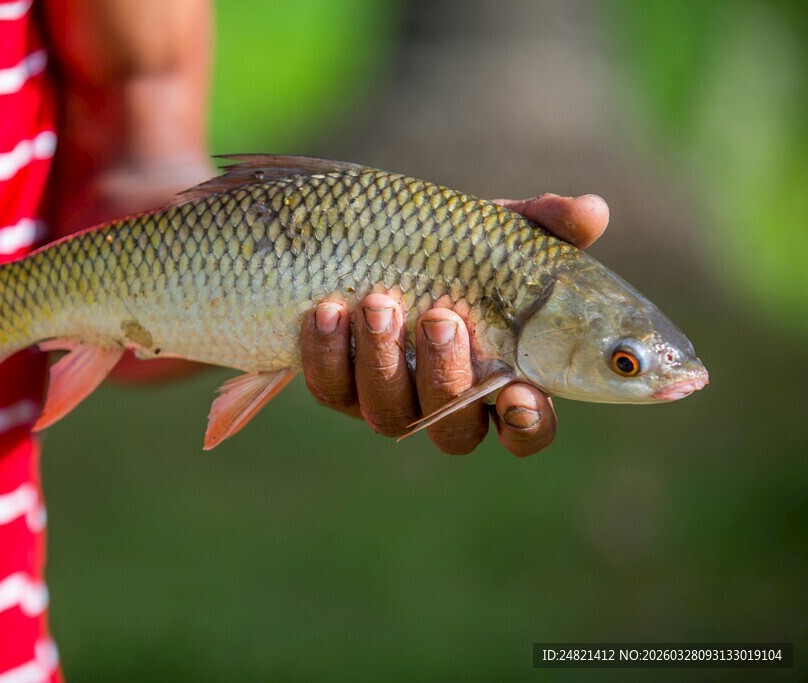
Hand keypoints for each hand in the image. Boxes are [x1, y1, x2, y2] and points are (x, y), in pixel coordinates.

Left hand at [300, 193, 609, 456]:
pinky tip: (327, 310)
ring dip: (385, 361)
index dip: (529, 426)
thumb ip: (548, 224)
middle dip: (447, 377)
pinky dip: (327, 353)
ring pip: (390, 415)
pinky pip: (331, 389)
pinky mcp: (337, 387)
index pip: (527, 430)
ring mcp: (390, 399)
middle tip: (441, 317)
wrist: (364, 239)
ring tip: (379, 301)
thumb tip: (593, 212)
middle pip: (455, 432)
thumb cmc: (451, 246)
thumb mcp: (498, 229)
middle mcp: (447, 403)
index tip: (522, 394)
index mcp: (502, 378)